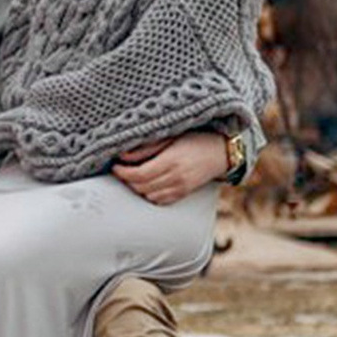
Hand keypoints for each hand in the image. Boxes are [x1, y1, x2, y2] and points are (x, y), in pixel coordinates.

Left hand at [113, 130, 228, 204]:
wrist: (222, 151)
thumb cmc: (195, 139)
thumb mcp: (170, 136)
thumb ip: (146, 147)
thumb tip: (122, 155)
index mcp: (171, 160)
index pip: (139, 174)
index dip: (123, 173)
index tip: (115, 167)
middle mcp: (176, 177)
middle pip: (142, 186)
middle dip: (127, 180)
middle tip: (121, 170)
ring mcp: (181, 187)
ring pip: (149, 195)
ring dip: (137, 188)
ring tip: (133, 176)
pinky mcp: (184, 193)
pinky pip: (161, 201)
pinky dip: (149, 195)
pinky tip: (147, 185)